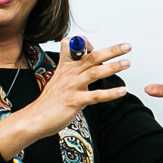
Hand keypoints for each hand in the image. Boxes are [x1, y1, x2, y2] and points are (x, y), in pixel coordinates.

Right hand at [0, 39, 132, 157]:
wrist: (35, 118)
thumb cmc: (50, 101)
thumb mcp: (58, 78)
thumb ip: (69, 66)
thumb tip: (76, 55)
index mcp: (65, 67)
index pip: (77, 48)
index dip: (88, 44)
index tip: (100, 45)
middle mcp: (69, 74)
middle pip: (92, 57)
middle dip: (112, 50)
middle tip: (127, 46)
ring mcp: (72, 87)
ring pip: (95, 72)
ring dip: (113, 67)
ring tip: (126, 63)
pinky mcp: (74, 101)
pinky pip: (96, 96)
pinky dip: (110, 93)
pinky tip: (122, 91)